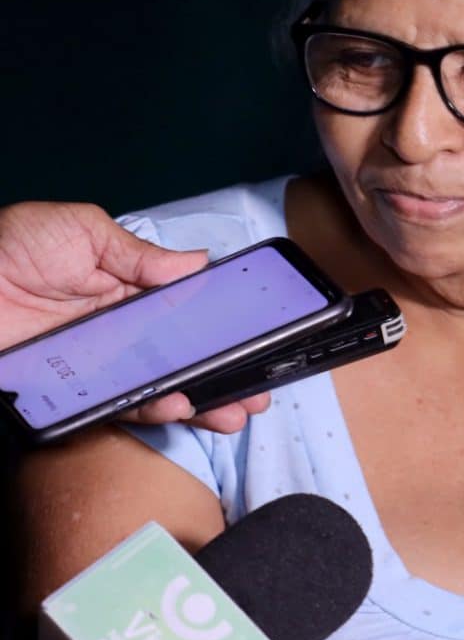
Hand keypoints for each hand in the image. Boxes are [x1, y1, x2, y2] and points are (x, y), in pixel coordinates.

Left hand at [0, 202, 269, 432]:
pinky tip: (182, 406)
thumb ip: (138, 252)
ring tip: (238, 409)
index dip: (225, 324)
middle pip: (185, 355)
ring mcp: (99, 365)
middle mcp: (120, 330)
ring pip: (163, 385)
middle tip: (263, 388)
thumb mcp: (80, 230)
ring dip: (204, 399)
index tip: (262, 334)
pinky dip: (153, 408)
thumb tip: (198, 263)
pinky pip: (120, 405)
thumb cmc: (7, 249)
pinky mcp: (73, 393)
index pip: (187, 310)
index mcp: (127, 288)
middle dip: (228, 372)